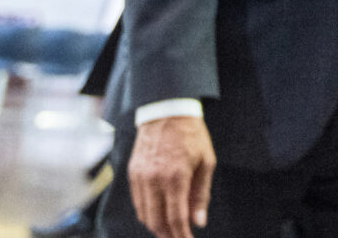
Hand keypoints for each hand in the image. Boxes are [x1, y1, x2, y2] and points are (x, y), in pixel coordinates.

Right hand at [128, 115, 216, 237]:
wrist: (167, 111)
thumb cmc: (192, 136)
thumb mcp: (206, 162)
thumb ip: (201, 194)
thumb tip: (198, 222)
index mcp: (175, 177)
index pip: (176, 218)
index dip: (182, 235)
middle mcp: (154, 180)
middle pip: (157, 221)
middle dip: (168, 235)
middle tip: (180, 237)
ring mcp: (140, 177)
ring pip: (144, 214)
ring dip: (157, 226)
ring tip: (170, 230)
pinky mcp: (132, 173)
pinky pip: (137, 202)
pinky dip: (147, 212)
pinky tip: (158, 214)